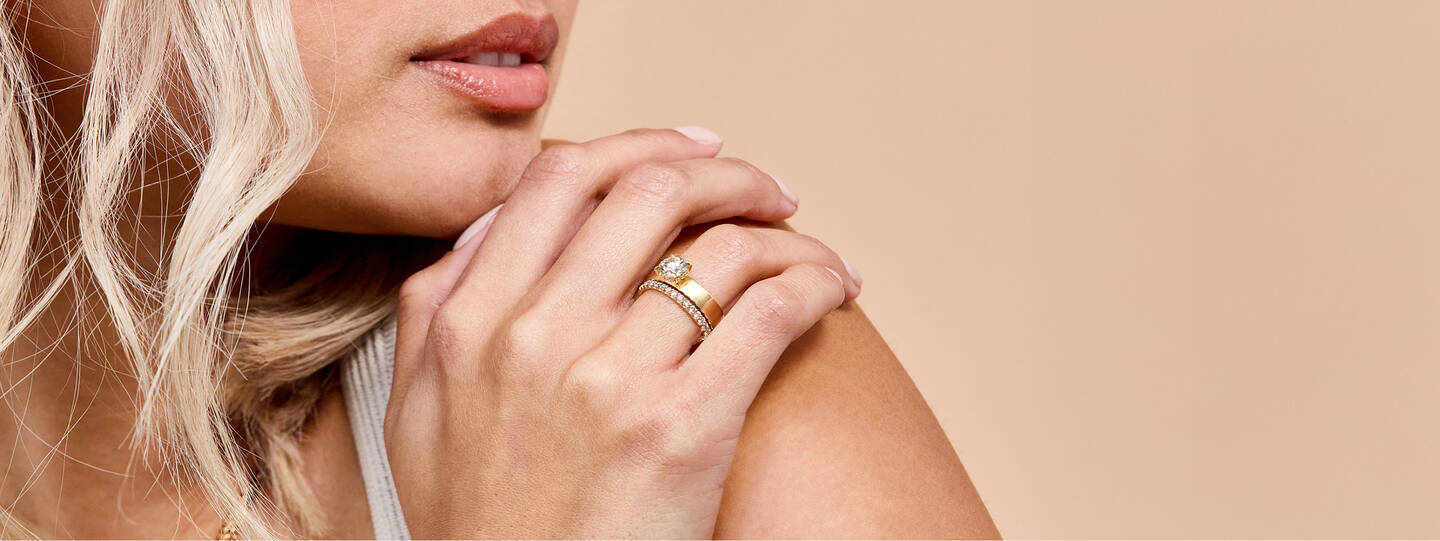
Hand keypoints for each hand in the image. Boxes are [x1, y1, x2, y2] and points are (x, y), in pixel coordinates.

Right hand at [384, 127, 861, 537]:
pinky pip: (768, 311)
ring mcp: (607, 378)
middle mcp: (533, 333)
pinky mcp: (682, 427)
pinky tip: (833, 290)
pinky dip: (815, 282)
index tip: (692, 152)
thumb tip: (489, 227)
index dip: (641, 145)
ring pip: (720, 247)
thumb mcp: (420, 413)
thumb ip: (436, 309)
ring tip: (811, 252)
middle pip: (648, 191)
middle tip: (767, 191)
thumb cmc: (485, 527)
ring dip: (785, 234)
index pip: (560, 178)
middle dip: (727, 174)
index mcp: (469, 318)